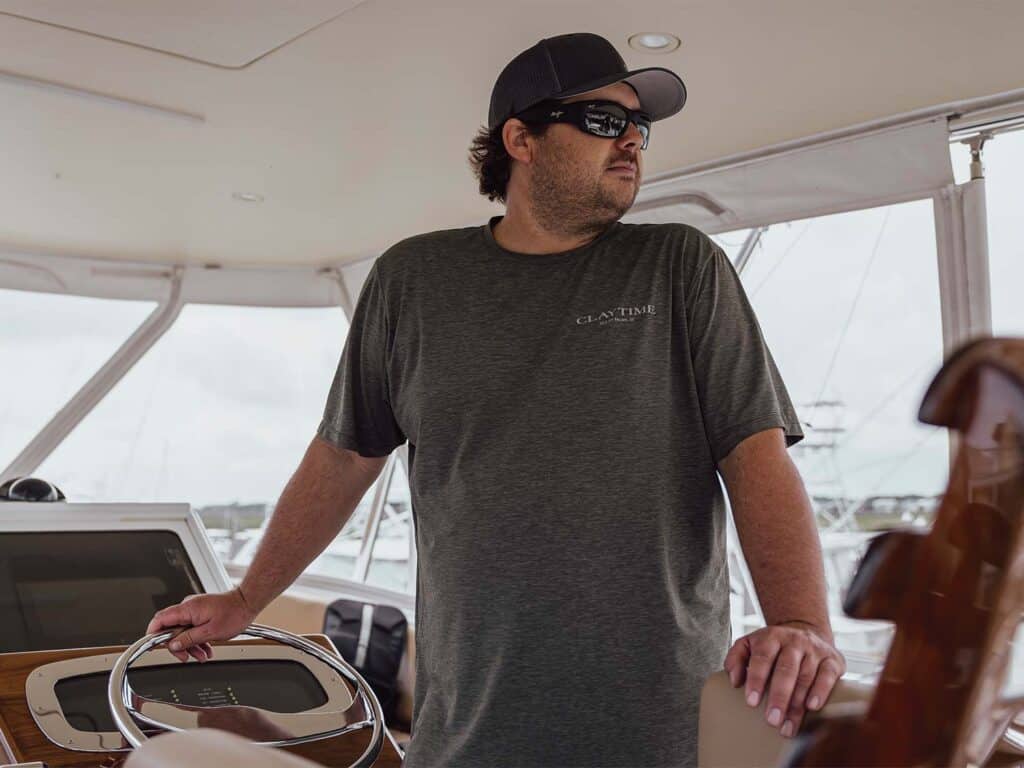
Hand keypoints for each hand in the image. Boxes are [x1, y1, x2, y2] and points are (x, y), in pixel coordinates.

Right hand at [145, 588, 256, 662]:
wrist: (248, 603)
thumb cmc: (234, 613)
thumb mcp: (209, 632)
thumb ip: (188, 639)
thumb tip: (173, 645)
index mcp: (187, 609)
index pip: (160, 619)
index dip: (153, 634)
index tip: (151, 646)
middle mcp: (189, 607)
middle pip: (171, 628)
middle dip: (178, 645)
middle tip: (185, 656)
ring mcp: (195, 609)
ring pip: (183, 631)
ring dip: (190, 645)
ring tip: (202, 655)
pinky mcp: (201, 612)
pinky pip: (193, 628)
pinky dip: (197, 639)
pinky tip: (206, 649)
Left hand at [723, 621, 845, 738]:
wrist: (805, 631)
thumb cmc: (772, 647)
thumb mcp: (750, 644)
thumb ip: (736, 659)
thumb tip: (734, 681)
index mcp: (771, 637)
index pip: (762, 658)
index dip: (756, 680)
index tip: (751, 702)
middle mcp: (794, 641)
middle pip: (786, 669)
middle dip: (779, 697)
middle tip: (772, 720)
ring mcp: (814, 650)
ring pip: (806, 677)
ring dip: (797, 705)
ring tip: (787, 727)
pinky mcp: (832, 660)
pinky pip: (828, 676)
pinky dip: (821, 691)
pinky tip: (812, 707)